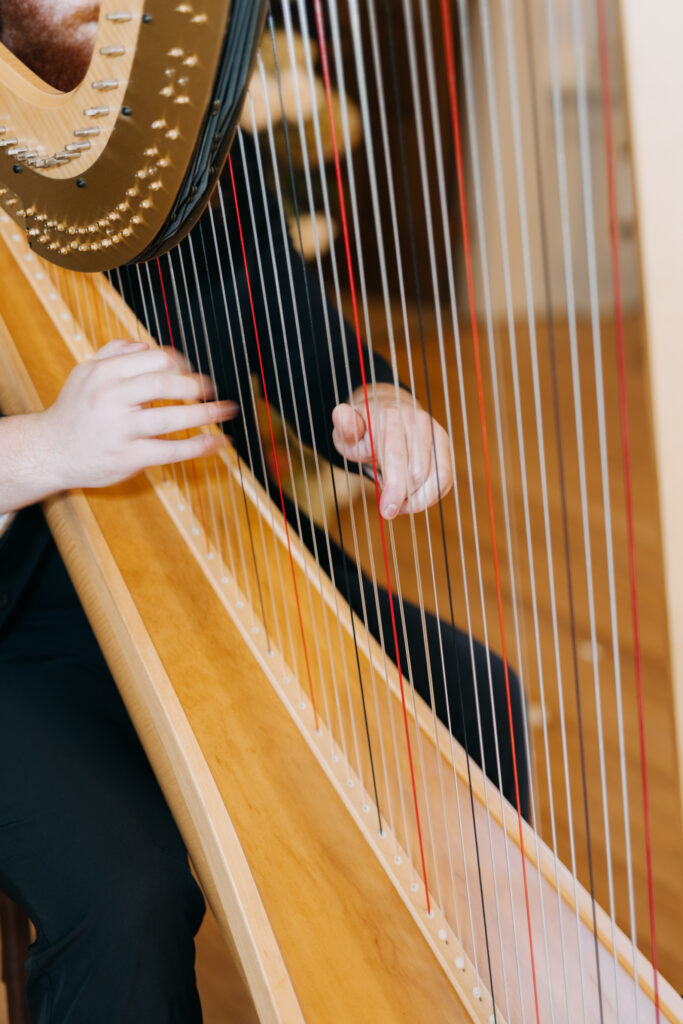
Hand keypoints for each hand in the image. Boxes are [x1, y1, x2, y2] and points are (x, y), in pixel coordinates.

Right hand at [41, 339, 237, 490]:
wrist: (49, 452)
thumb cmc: (73, 412)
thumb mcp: (85, 372)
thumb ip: (114, 352)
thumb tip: (146, 343)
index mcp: (104, 373)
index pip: (153, 358)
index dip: (180, 362)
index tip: (192, 370)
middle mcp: (111, 398)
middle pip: (163, 384)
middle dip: (195, 385)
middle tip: (212, 388)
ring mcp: (120, 430)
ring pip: (170, 418)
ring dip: (206, 414)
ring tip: (226, 410)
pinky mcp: (128, 457)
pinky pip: (171, 451)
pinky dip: (199, 446)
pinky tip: (218, 442)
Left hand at [331, 384, 452, 519]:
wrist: (387, 414)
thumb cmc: (364, 430)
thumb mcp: (346, 429)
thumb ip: (344, 425)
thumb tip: (343, 418)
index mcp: (391, 417)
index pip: (396, 458)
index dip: (394, 489)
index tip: (387, 512)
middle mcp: (418, 422)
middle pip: (417, 474)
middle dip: (402, 497)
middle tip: (386, 504)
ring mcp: (435, 432)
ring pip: (437, 479)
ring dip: (418, 500)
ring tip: (400, 503)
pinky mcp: (444, 445)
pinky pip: (446, 479)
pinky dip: (431, 497)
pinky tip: (414, 499)